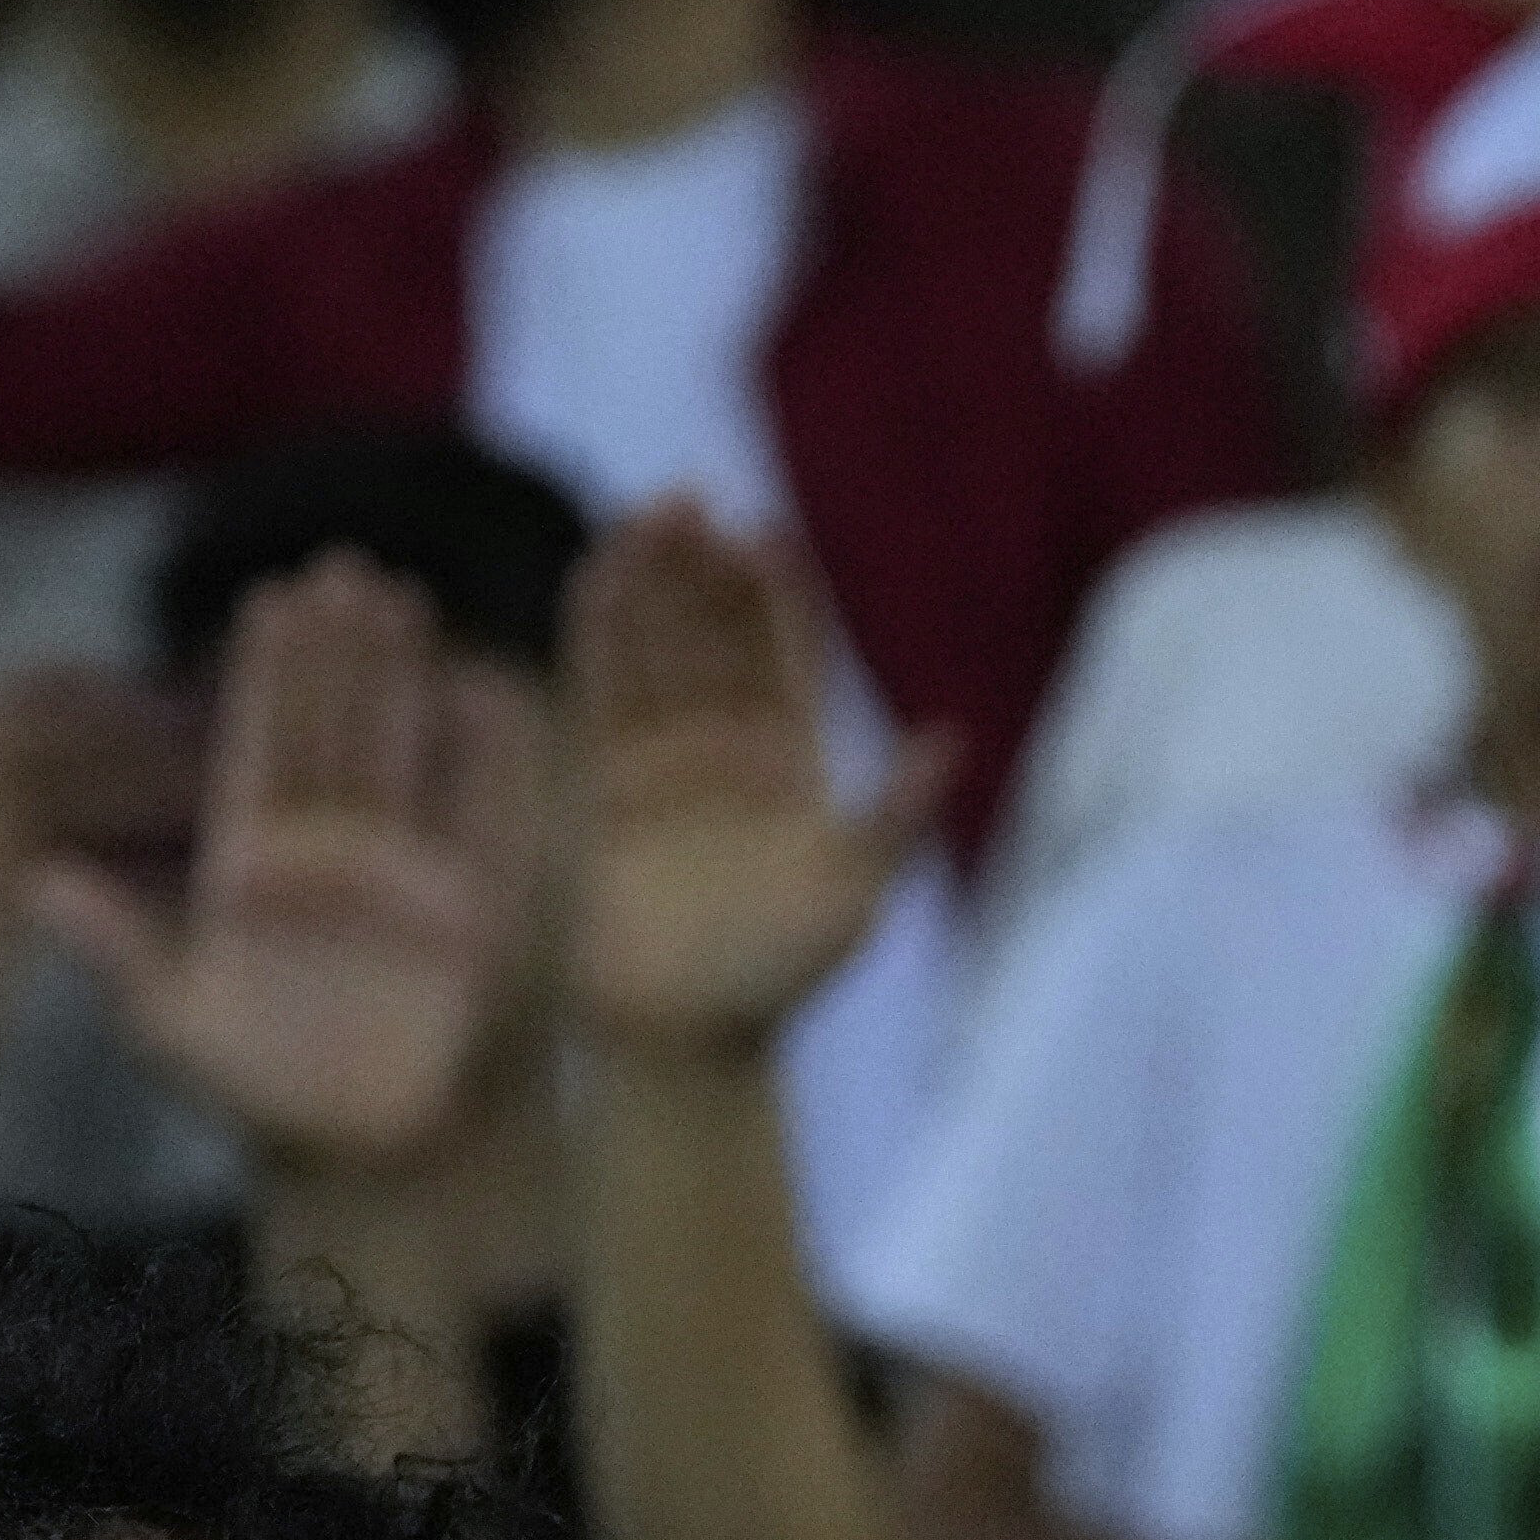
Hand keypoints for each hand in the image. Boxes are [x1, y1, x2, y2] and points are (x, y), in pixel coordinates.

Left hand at [32, 552, 511, 1168]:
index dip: (266, 678)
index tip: (267, 602)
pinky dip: (482, 756)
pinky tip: (483, 687)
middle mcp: (325, 855)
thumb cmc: (264, 1102)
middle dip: (336, 653)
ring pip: (397, 752)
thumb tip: (32, 879)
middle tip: (339, 569)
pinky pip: (475, 813)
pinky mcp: (468, 903)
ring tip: (402, 600)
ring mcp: (399, 873)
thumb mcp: (175, 1023)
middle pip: (330, 731)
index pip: (257, 749)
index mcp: (253, 866)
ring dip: (401, 679)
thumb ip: (115, 944)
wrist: (370, 1161)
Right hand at [559, 503, 930, 1056]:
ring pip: (656, 651)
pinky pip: (599, 696)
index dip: (778, 593)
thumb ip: (893, 816)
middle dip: (703, 568)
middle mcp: (726, 749)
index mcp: (793, 763)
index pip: (786, 654)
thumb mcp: (852, 896)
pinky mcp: (606, 788)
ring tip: (641, 518)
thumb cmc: (778, 978)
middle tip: (688, 500)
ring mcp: (663, 764)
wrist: (685, 1039)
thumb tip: (950, 737)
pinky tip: (590, 580)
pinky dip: (595, 640)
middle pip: (714, 634)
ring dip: (648, 586)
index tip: (765, 529)